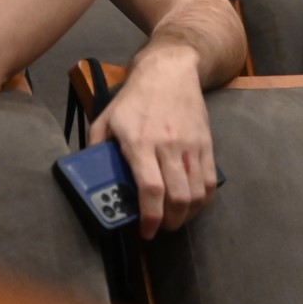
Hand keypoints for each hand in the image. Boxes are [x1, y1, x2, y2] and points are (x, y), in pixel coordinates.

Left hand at [87, 43, 215, 238]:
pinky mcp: (206, 143)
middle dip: (170, 222)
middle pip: (177, 197)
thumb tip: (92, 176)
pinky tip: (194, 203)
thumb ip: (97, 147)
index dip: (151, 217)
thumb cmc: (135, 97)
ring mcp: (190, 145)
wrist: (170, 71)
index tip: (147, 232)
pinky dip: (204, 198)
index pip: (151, 189)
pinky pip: (210, 179)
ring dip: (188, 213)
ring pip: (197, 192)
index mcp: (140, 143)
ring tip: (177, 218)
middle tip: (162, 227)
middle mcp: (168, 146)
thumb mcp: (106, 118)